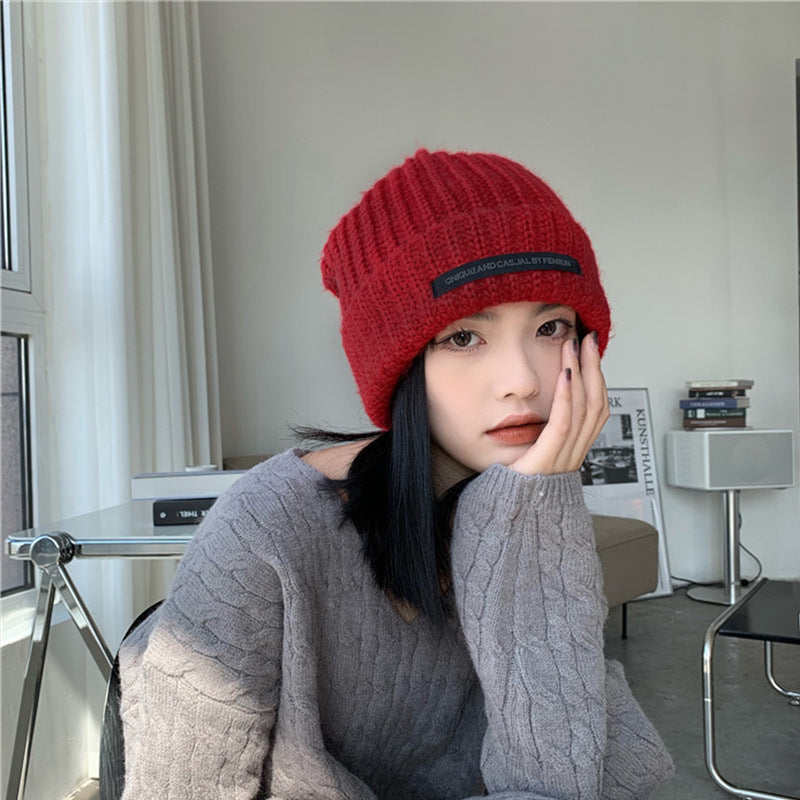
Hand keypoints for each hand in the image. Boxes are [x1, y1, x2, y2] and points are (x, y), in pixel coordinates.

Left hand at [510, 332, 608, 475]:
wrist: (497, 520)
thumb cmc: (506, 489)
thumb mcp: (529, 454)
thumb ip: (538, 436)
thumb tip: (534, 410)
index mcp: (570, 453)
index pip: (595, 410)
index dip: (596, 379)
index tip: (588, 352)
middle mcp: (572, 456)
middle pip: (596, 405)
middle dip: (593, 368)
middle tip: (587, 340)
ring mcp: (562, 460)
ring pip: (584, 410)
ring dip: (580, 373)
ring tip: (572, 347)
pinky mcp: (545, 463)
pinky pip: (562, 425)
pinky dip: (565, 398)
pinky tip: (564, 375)